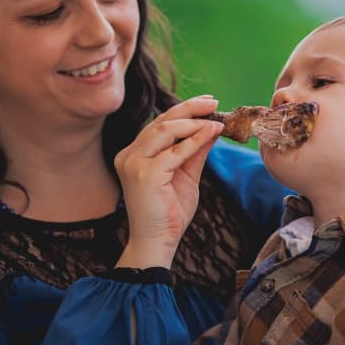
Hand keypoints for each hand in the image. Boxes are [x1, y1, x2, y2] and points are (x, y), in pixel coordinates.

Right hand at [114, 95, 222, 269]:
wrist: (157, 242)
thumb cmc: (169, 213)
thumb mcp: (186, 175)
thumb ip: (195, 151)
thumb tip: (212, 126)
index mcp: (135, 154)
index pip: (160, 124)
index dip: (184, 110)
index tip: (207, 103)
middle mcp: (129, 155)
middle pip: (161, 121)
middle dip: (189, 108)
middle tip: (213, 102)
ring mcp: (133, 163)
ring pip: (165, 130)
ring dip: (193, 122)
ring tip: (215, 119)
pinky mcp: (144, 174)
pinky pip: (174, 152)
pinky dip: (195, 141)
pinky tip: (211, 133)